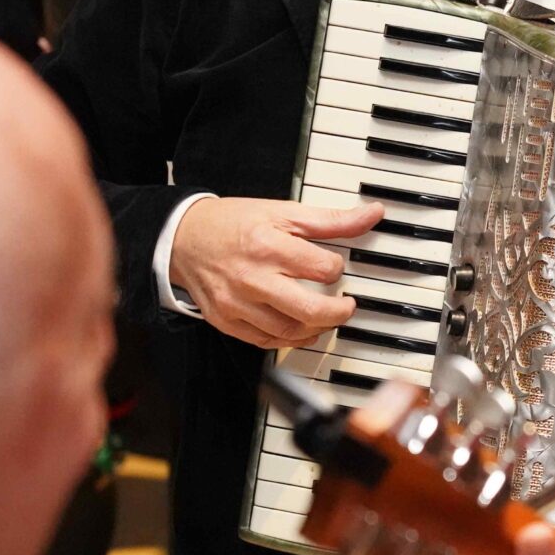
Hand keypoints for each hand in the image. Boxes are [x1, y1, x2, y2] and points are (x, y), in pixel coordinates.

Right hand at [169, 196, 382, 347]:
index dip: (337, 268)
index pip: (324, 269)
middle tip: (347, 305)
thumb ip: (331, 220)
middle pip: (310, 309)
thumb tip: (372, 215)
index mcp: (269, 246)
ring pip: (291, 332)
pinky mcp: (226, 322)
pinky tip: (302, 327)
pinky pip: (267, 341)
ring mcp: (237, 304)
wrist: (182, 239)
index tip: (334, 266)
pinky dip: (292, 339)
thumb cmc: (233, 224)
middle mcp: (252, 278)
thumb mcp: (283, 212)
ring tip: (326, 315)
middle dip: (339, 312)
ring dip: (318, 328)